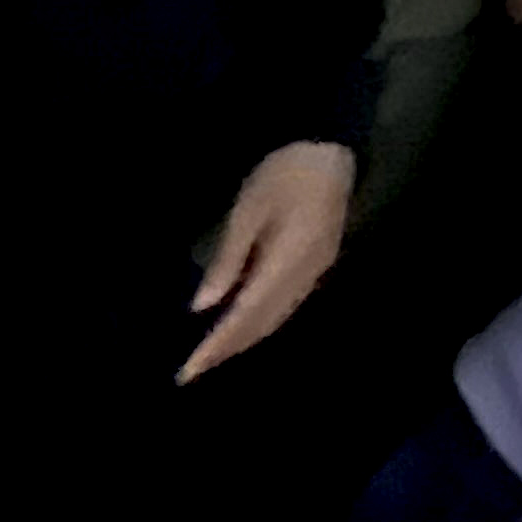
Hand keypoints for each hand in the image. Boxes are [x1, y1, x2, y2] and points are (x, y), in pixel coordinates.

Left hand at [181, 141, 354, 383]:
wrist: (330, 150)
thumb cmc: (283, 173)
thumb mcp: (246, 212)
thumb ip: (227, 261)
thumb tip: (202, 307)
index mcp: (288, 262)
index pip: (246, 316)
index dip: (217, 345)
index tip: (191, 369)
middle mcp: (306, 276)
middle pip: (263, 324)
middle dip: (228, 350)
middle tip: (194, 372)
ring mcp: (316, 271)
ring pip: (277, 318)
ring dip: (244, 340)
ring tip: (212, 357)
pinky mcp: (318, 264)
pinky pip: (286, 305)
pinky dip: (260, 322)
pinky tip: (241, 327)